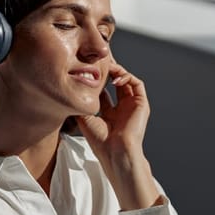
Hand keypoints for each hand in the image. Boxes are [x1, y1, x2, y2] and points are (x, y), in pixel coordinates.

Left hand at [74, 62, 160, 209]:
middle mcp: (123, 108)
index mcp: (111, 114)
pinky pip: (137, 84)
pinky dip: (127, 77)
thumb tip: (72, 90)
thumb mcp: (85, 118)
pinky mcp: (141, 104)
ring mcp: (133, 106)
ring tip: (108, 68)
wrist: (115, 151)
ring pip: (127, 80)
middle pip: (117, 82)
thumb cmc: (100, 141)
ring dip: (118, 71)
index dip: (98, 80)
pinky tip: (116, 78)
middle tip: (99, 62)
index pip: (105, 91)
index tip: (89, 70)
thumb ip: (82, 103)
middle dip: (108, 71)